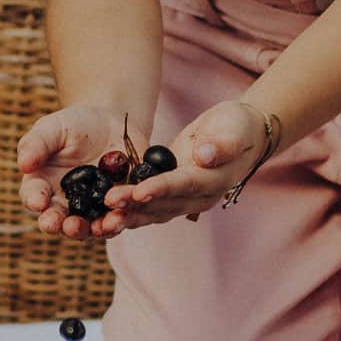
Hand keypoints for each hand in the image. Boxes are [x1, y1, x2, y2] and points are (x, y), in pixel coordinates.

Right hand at [15, 105, 143, 239]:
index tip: (38, 202)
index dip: (34, 200)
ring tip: (98, 227)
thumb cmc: (75, 126)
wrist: (112, 124)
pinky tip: (121, 216)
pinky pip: (118, 220)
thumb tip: (23, 164)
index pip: (33, 197)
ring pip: (89, 228)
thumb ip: (36, 144)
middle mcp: (65, 204)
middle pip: (58, 221)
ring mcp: (92, 210)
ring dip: (92, 230)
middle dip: (59, 224)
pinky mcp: (118, 208)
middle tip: (63, 224)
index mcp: (42, 185)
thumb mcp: (53, 128)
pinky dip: (119, 221)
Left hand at [101, 97, 279, 231]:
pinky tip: (103, 211)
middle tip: (109, 201)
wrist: (240, 135)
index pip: (184, 186)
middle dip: (135, 204)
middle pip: (163, 204)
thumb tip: (205, 156)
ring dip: (127, 213)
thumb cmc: (238, 128)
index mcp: (214, 182)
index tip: (139, 190)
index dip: (162, 189)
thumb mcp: (235, 130)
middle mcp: (198, 198)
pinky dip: (127, 210)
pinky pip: (147, 206)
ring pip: (152, 211)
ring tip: (101, 213)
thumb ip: (223, 144)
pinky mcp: (169, 195)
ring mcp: (183, 200)